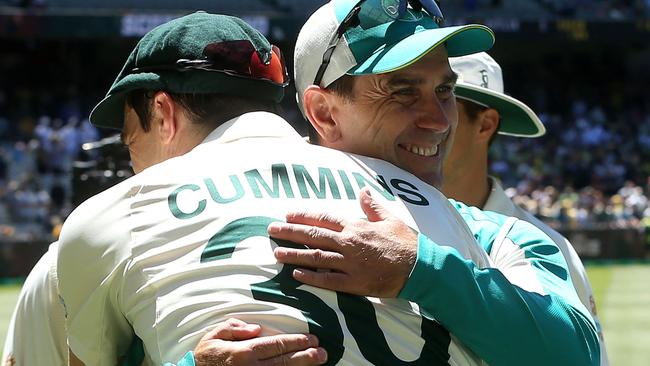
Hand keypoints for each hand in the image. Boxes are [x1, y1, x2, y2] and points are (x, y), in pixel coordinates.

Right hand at [193, 318, 326, 365]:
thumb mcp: (215, 334)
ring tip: (319, 363)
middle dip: (307, 356)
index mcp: (244, 352)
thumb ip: (235, 328)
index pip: (276, 345)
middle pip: (285, 362)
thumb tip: (256, 328)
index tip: (312, 338)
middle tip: (323, 352)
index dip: (297, 341)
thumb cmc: (206, 355)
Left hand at [269, 188, 417, 297]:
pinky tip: (296, 276)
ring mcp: (350, 264)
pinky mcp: (354, 283)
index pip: (324, 218)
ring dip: (294, 255)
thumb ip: (372, 206)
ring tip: (276, 253)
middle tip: (271, 230)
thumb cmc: (405, 242)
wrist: (420, 267)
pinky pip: (328, 280)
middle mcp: (349, 243)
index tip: (287, 214)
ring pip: (316, 257)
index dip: (303, 216)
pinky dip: (311, 278)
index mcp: (356, 226)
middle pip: (313, 236)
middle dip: (290, 232)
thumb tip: (363, 191)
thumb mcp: (389, 219)